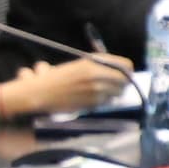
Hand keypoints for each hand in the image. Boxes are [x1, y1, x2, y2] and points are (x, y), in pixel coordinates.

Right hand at [0, 53, 128, 118]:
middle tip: (118, 84)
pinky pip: (106, 102)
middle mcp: (97, 76)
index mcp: (93, 63)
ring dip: (114, 93)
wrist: (41, 94)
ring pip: (117, 93)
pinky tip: (93, 98)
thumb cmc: (57, 78)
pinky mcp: (92, 104)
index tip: (125, 72)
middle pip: (124, 81)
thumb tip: (119, 72)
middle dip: (122, 83)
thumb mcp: (78, 66)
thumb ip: (99, 67)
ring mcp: (95, 91)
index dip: (127, 70)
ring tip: (103, 91)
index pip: (125, 65)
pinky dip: (104, 101)